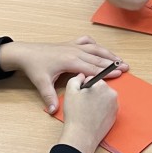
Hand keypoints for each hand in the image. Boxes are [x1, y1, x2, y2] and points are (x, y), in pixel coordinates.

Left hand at [0, 35, 128, 113]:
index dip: (106, 71)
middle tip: (126, 67)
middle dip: (113, 62)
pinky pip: (87, 41)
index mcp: (70, 61)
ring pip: (95, 48)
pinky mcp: (70, 44)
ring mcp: (73, 46)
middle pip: (98, 57)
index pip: (93, 68)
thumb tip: (53, 111)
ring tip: (120, 58)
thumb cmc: (35, 67)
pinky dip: (95, 44)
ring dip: (108, 53)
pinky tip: (100, 48)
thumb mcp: (41, 83)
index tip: (119, 74)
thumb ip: (49, 97)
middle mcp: (75, 51)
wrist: (25, 53)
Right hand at [60, 75, 118, 152]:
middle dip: (92, 93)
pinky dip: (101, 110)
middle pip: (100, 88)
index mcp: (102, 86)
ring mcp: (115, 105)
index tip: (80, 95)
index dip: (84, 87)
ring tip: (87, 110)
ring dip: (97, 101)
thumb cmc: (75, 114)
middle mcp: (112, 94)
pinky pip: (107, 108)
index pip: (92, 79)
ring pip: (104, 98)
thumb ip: (76, 79)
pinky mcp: (115, 115)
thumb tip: (82, 75)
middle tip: (83, 103)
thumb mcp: (70, 91)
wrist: (82, 135)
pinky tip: (93, 116)